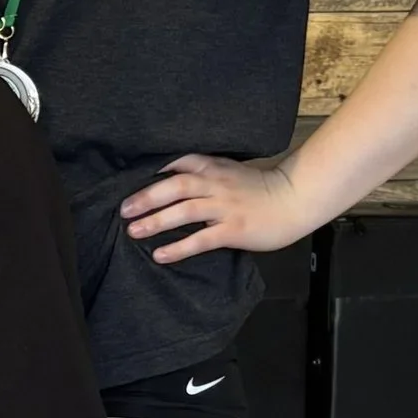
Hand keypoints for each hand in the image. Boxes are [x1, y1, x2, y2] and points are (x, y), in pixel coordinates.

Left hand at [121, 153, 312, 263]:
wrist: (294, 200)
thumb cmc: (257, 187)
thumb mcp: (227, 170)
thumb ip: (201, 172)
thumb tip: (166, 178)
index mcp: (212, 168)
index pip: (177, 162)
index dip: (151, 169)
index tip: (126, 178)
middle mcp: (215, 185)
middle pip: (175, 186)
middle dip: (146, 197)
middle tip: (123, 210)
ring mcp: (225, 207)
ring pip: (184, 211)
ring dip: (156, 222)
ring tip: (134, 231)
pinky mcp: (233, 230)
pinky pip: (201, 239)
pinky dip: (178, 247)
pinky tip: (160, 255)